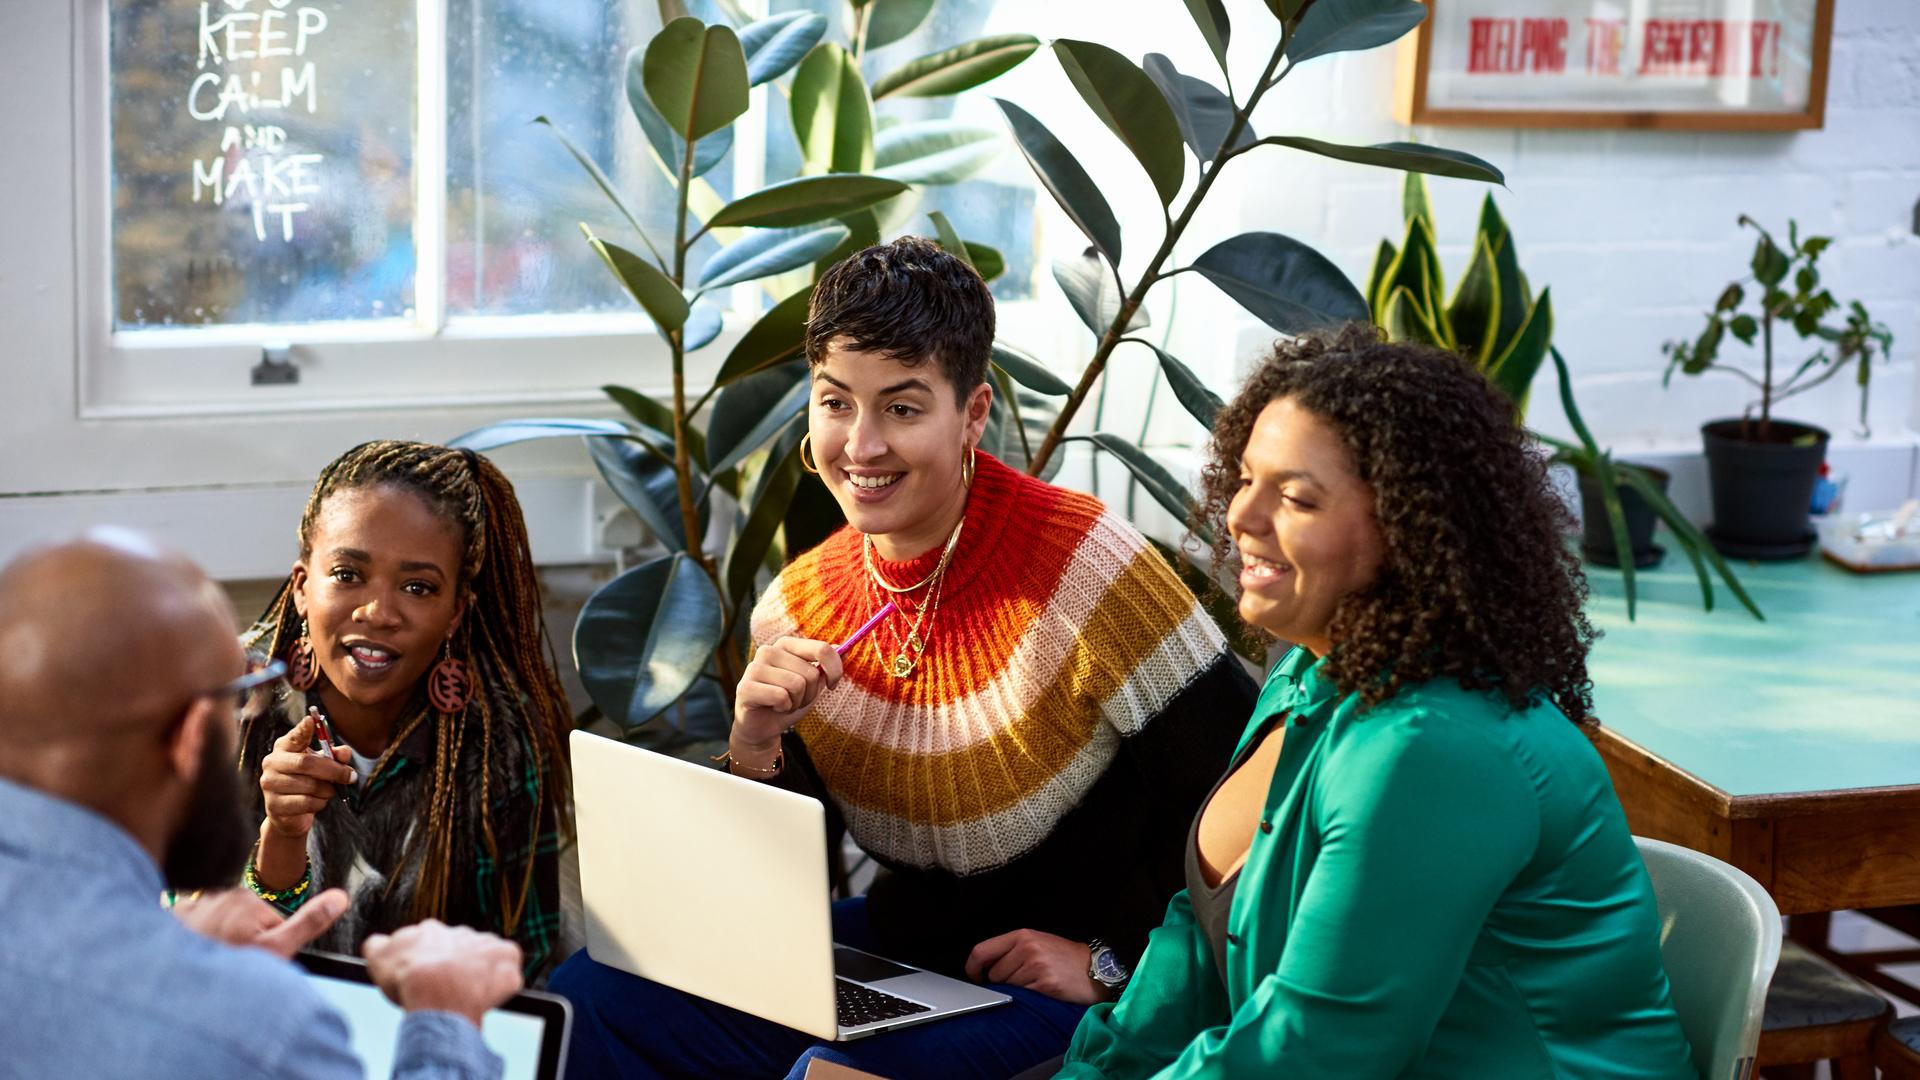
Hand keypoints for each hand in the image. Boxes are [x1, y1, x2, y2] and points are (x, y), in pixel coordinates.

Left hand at [171, 886, 348, 958]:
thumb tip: (340, 898)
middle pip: (246, 918)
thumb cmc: (225, 967)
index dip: (270, 943)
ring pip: (220, 922)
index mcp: (251, 900)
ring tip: (212, 959)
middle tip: (234, 962)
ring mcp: (197, 901)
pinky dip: (196, 936)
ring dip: (219, 938)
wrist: (171, 977)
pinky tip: (192, 952)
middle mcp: (223, 894)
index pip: (272, 919)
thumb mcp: (277, 950)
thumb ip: (309, 923)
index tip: (258, 958)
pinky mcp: (175, 912)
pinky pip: (194, 922)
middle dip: (243, 938)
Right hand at [260, 708, 355, 841]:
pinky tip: (317, 802)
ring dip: (328, 790)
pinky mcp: (273, 805)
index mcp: (284, 748)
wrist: (289, 814)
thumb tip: (344, 753)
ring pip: (310, 785)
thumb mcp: (323, 766)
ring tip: (328, 791)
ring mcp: (270, 784)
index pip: (294, 736)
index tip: (311, 720)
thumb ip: (335, 757)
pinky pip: (306, 802)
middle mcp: (272, 763)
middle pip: (307, 763)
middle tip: (350, 776)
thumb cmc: (307, 782)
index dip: (303, 729)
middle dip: (334, 770)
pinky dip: (320, 803)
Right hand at [363, 920, 523, 1029]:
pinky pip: (510, 968)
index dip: (430, 962)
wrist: (435, 990)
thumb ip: (377, 945)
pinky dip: (503, 980)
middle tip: (448, 988)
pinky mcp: (507, 957)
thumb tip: (377, 942)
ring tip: (469, 993)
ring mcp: (486, 944)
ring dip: (480, 972)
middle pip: (460, 949)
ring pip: (486, 957)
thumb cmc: (407, 979)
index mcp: (431, 931)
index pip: (432, 943)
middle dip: (456, 966)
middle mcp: (460, 932)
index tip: (428, 976)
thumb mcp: (377, 958)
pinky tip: (490, 994)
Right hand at [732, 636, 841, 751]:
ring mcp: (754, 667)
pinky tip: (774, 708)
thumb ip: (826, 665)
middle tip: (797, 700)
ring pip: (796, 684)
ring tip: (785, 704)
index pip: (822, 648)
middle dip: (810, 694)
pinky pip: (780, 696)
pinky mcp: (745, 687)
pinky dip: (784, 708)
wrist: (763, 727)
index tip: (833, 684)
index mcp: (786, 645)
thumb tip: (845, 649)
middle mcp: (769, 651)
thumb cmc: (789, 702)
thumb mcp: (813, 683)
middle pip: (810, 673)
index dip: (835, 670)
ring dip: (797, 702)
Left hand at [965, 929, 1106, 1005]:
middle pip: (993, 974)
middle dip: (1002, 981)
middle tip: (1023, 979)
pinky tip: (1041, 992)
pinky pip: (1021, 997)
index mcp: (1023, 935)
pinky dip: (1028, 999)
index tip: (976, 976)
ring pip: (1006, 987)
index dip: (973, 967)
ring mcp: (1037, 966)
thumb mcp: (1036, 943)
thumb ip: (1010, 950)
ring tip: (1035, 983)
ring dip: (1017, 991)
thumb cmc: (1063, 958)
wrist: (1094, 969)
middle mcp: (1028, 948)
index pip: (981, 951)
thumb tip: (982, 967)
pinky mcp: (1045, 985)